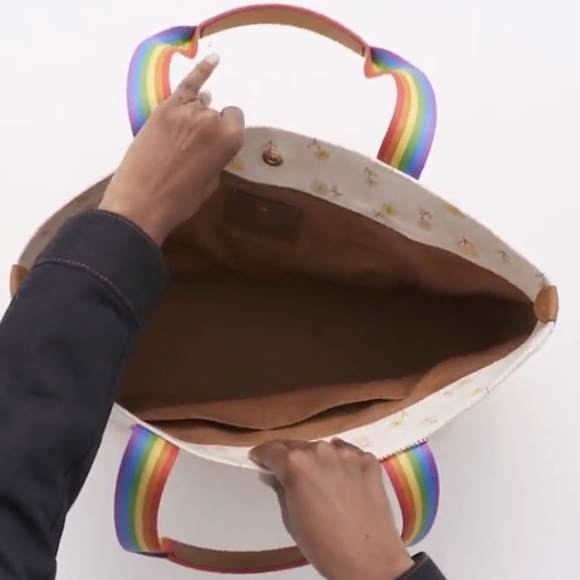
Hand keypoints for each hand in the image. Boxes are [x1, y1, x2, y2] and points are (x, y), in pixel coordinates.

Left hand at [99, 54, 244, 243]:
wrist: (142, 203)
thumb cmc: (181, 201)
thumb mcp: (210, 182)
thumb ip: (216, 157)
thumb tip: (211, 142)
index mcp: (229, 139)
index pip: (235, 120)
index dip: (226, 133)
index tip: (215, 146)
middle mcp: (211, 119)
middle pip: (216, 113)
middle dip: (209, 127)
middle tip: (194, 150)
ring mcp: (186, 110)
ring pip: (199, 104)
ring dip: (195, 116)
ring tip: (182, 138)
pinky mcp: (163, 109)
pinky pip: (187, 84)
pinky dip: (201, 72)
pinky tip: (214, 60)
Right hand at [250, 439, 413, 579]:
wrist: (370, 561)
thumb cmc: (322, 545)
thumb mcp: (291, 519)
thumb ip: (280, 489)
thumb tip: (271, 474)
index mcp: (296, 464)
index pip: (271, 450)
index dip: (262, 455)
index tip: (259, 460)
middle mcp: (320, 450)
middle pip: (298, 446)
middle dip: (289, 457)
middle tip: (289, 473)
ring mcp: (348, 453)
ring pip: (324, 449)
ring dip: (318, 460)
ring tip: (322, 482)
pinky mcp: (369, 460)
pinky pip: (349, 455)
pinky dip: (343, 464)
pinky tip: (345, 483)